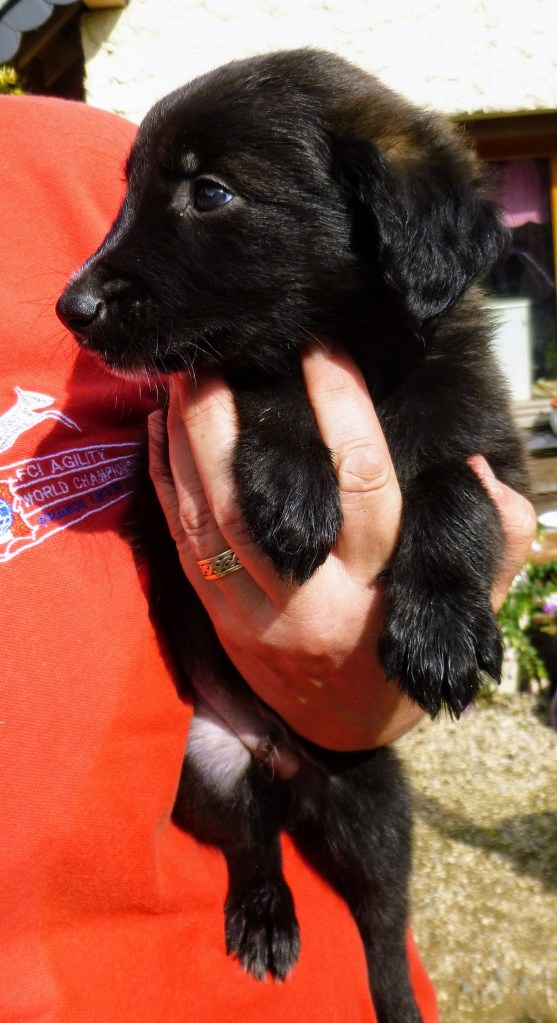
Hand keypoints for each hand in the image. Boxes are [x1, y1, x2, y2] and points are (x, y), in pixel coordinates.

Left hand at [148, 346, 535, 750]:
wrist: (343, 727)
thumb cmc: (405, 647)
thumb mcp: (470, 600)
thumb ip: (498, 538)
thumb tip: (477, 465)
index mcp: (378, 585)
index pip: (364, 485)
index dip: (343, 409)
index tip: (324, 349)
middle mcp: (312, 597)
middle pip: (269, 501)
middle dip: (241, 422)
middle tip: (226, 355)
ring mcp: (255, 611)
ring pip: (213, 518)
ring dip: (191, 442)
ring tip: (184, 377)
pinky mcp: (218, 616)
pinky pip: (182, 543)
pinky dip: (167, 482)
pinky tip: (158, 431)